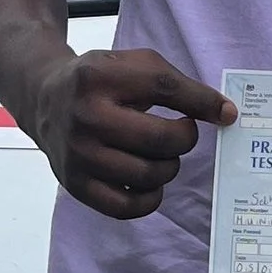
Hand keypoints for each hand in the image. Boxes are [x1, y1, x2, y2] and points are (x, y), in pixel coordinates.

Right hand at [32, 47, 235, 219]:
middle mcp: (85, 117)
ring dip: (168, 168)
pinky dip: (150, 198)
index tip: (225, 114)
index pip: (166, 90)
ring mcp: (78, 154)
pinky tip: (150, 182)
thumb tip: (226, 115)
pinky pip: (127, 207)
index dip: (204, 103)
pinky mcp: (76, 184)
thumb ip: (179, 86)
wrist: (45, 100)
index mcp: (100, 77)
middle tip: (179, 134)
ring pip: (149, 175)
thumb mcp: (133, 65)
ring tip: (160, 155)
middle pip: (161, 140)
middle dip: (184, 139)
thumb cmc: (100, 82)